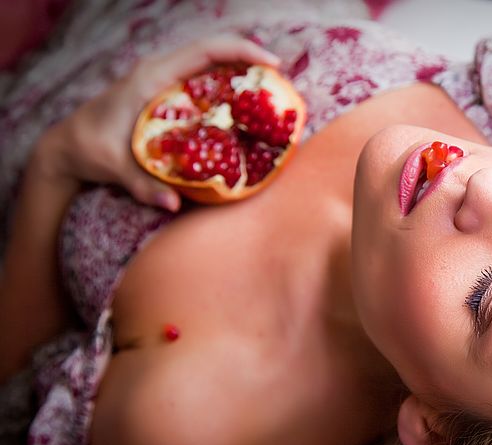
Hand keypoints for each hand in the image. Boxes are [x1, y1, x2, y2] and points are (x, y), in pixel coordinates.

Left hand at [42, 35, 279, 210]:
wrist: (67, 145)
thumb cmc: (90, 150)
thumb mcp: (115, 167)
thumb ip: (144, 185)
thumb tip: (174, 204)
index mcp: (152, 77)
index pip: (206, 51)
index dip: (242, 52)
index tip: (272, 66)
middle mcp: (161, 71)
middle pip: (216, 52)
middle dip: (252, 62)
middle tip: (283, 85)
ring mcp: (164, 80)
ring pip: (212, 65)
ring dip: (243, 74)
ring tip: (273, 96)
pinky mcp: (167, 94)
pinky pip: (205, 81)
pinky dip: (229, 87)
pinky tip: (247, 109)